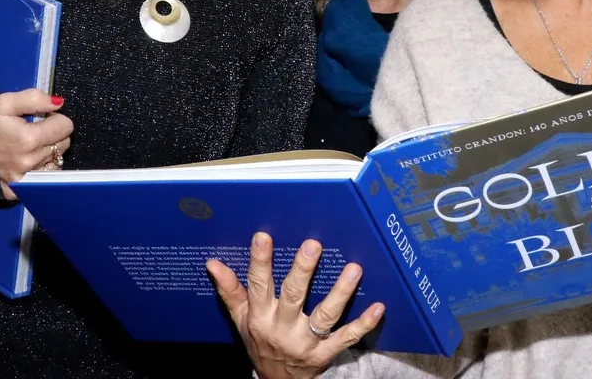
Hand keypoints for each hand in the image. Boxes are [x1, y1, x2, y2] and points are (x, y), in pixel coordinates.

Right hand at [0, 89, 73, 199]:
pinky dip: (40, 169)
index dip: (55, 119)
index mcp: (28, 139)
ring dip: (47, 152)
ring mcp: (25, 179)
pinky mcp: (19, 191)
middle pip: (63, 144)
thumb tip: (58, 103)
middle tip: (34, 131)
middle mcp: (29, 162)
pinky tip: (27, 161)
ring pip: (56, 161)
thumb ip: (34, 98)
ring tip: (28, 146)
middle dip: (53, 135)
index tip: (42, 119)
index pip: (65, 126)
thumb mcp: (4, 103)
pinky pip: (45, 179)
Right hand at [207, 232, 384, 378]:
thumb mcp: (240, 320)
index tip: (263, 236)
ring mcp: (306, 343)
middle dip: (303, 271)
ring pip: (325, 316)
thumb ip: (230, 291)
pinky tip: (378, 307)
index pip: (259, 286)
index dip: (260, 262)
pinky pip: (346, 338)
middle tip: (313, 245)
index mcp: (260, 317)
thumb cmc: (259, 342)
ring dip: (340, 292)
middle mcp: (283, 329)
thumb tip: (213, 263)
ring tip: (354, 268)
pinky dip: (363, 324)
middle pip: (293, 297)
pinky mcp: (326, 354)